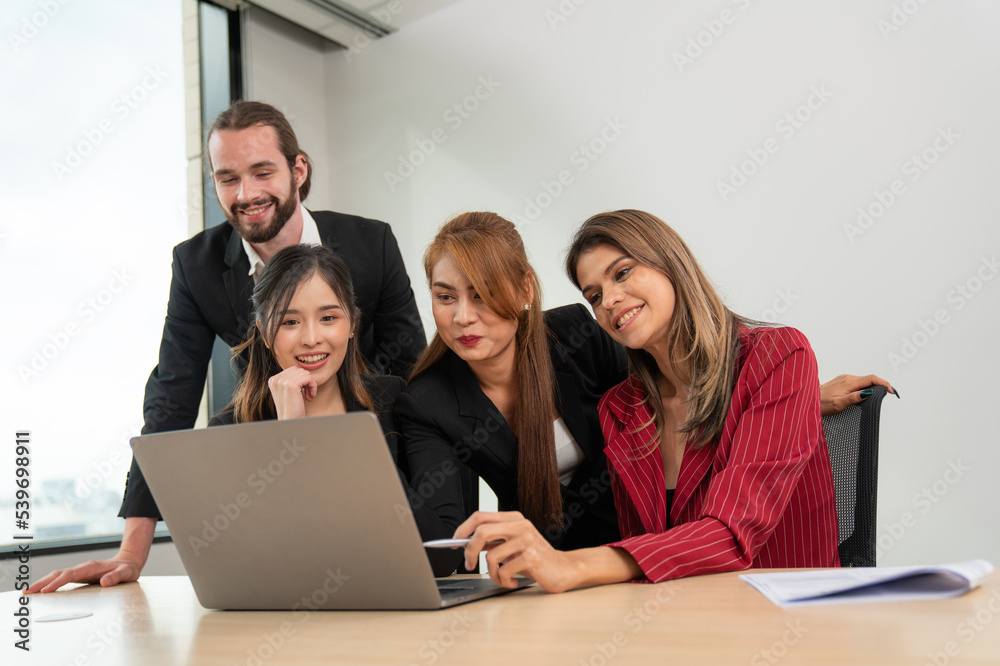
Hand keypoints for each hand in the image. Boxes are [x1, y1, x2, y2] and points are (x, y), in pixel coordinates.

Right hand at [26, 552, 142, 593]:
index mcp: (91, 567)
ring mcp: (80, 571)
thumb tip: (105, 582)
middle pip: (59, 574)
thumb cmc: (127, 569)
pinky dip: (49, 583)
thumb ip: (117, 577)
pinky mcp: (79, 575)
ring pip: (57, 575)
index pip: (70, 575)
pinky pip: (61, 578)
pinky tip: (41, 590)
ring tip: (28, 591)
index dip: (57, 583)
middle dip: (43, 582)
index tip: (46, 591)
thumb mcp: (126, 573)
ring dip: (43, 582)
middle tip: (28, 591)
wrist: (128, 562)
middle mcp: (83, 567)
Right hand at [268, 367, 317, 419]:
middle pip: (299, 370)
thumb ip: (291, 380)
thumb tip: (301, 370)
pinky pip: (308, 377)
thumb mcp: (288, 392)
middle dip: (306, 381)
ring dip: (310, 384)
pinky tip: (310, 397)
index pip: (293, 370)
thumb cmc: (293, 409)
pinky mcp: (290, 385)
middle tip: (307, 394)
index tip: (302, 393)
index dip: (301, 380)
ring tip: (308, 396)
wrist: (291, 422)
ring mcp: (282, 381)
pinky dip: (313, 386)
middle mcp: (275, 379)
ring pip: (304, 373)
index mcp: (273, 380)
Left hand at [454, 511, 582, 592]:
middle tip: (469, 565)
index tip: (454, 543)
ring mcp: (526, 540)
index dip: (462, 529)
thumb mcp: (512, 545)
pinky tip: (513, 582)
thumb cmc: (535, 559)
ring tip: (502, 578)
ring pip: (491, 556)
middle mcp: (520, 525)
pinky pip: (504, 571)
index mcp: (514, 518)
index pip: (480, 516)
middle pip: (481, 531)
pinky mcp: (532, 557)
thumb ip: (494, 540)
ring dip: (492, 573)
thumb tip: (464, 542)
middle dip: (469, 551)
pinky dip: (504, 581)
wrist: (564, 569)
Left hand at [820, 374, 897, 416]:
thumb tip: (867, 393)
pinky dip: (865, 386)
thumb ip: (853, 398)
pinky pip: (857, 382)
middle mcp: (847, 377)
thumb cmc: (821, 403)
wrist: (809, 400)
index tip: (891, 390)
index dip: (883, 383)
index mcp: (848, 382)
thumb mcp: (838, 404)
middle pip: (869, 378)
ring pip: (863, 380)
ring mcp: (844, 378)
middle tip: (888, 394)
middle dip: (880, 385)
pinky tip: (865, 393)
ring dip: (872, 386)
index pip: (871, 378)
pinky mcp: (842, 381)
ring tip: (878, 395)